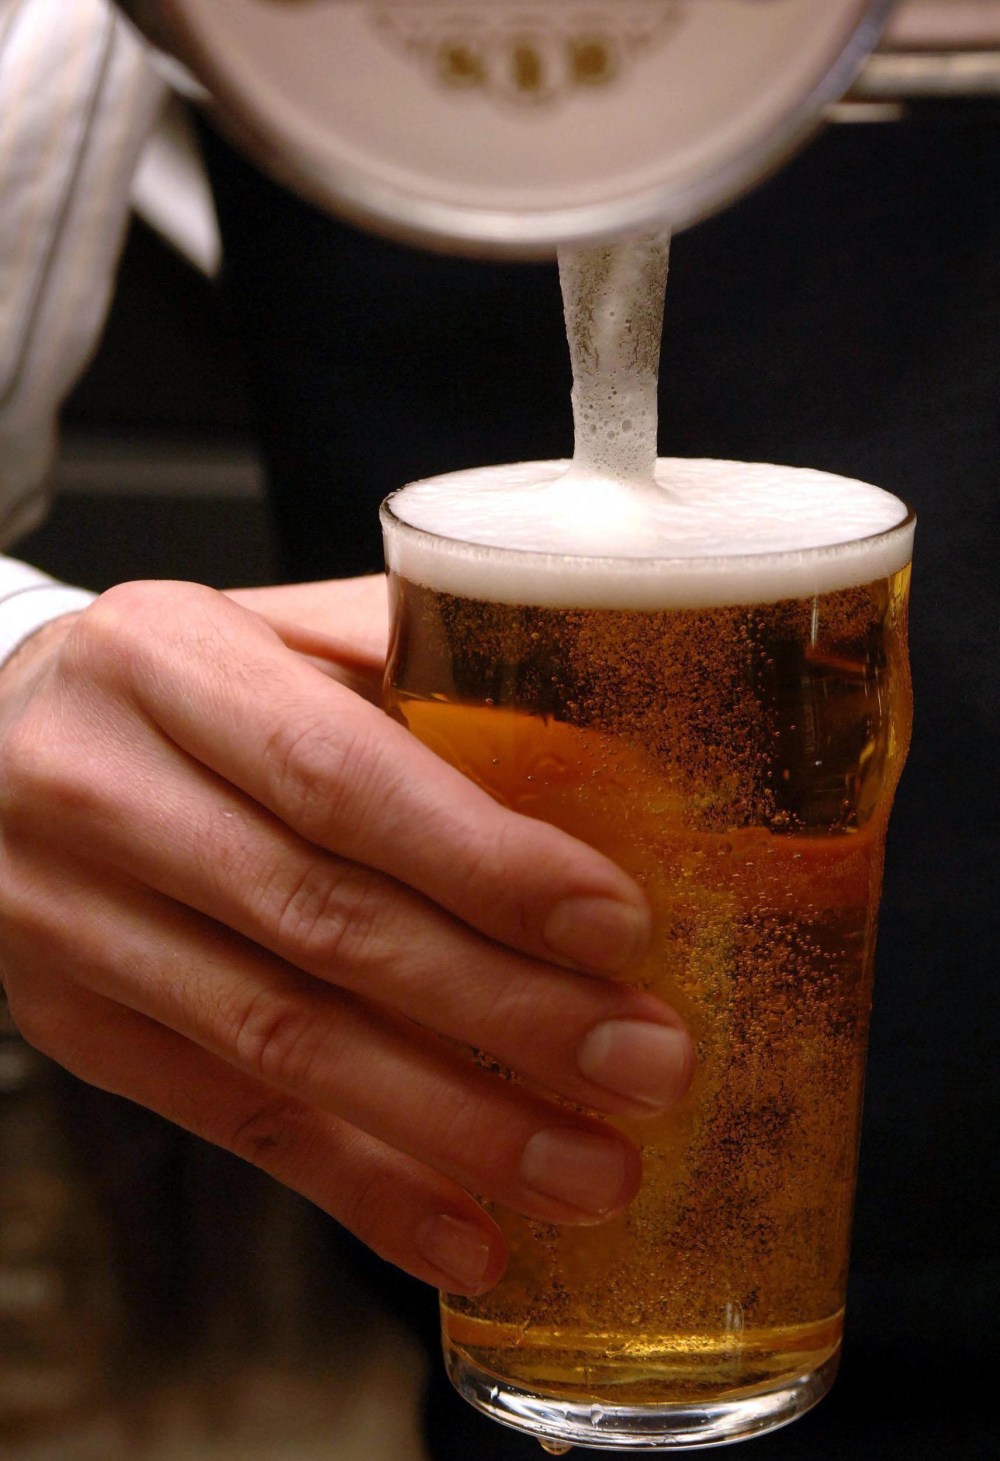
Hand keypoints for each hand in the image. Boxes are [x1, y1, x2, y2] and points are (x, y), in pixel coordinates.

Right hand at [0, 577, 692, 1293]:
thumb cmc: (176, 682)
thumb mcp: (268, 629)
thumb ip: (406, 660)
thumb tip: (597, 738)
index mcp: (162, 660)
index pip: (335, 771)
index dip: (478, 859)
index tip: (615, 925)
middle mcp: (97, 790)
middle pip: (321, 922)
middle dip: (501, 1009)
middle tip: (644, 1063)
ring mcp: (69, 923)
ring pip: (281, 1044)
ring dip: (453, 1126)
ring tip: (592, 1172)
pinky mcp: (79, 1026)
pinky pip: (229, 1120)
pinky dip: (360, 1187)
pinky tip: (466, 1233)